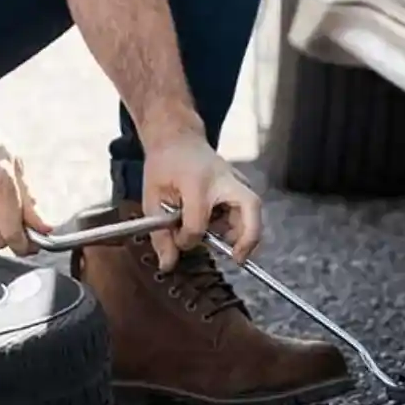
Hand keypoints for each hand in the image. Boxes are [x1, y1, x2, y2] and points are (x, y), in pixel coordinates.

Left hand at [141, 130, 263, 270]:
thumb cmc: (164, 165)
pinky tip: (219, 226)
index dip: (188, 239)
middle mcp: (224, 178)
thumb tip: (167, 265)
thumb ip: (160, 234)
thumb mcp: (152, 198)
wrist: (178, 138)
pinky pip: (247, 209)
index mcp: (196, 181)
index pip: (198, 221)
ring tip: (222, 242)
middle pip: (250, 207)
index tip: (179, 243)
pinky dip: (239, 224)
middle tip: (237, 258)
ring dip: (242, 233)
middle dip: (248, 237)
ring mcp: (237, 178)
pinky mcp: (242, 183)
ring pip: (253, 210)